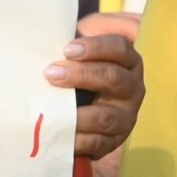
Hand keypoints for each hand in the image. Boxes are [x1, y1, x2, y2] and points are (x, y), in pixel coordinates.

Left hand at [48, 27, 143, 159]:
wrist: (85, 109)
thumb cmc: (79, 70)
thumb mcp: (81, 51)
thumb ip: (71, 42)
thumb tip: (43, 33)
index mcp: (128, 61)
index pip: (119, 48)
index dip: (95, 47)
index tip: (67, 49)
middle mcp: (133, 89)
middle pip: (113, 78)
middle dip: (81, 75)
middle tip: (50, 73)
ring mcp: (125, 117)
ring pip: (105, 116)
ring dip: (76, 113)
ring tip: (52, 111)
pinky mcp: (113, 142)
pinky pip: (97, 143)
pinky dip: (77, 140)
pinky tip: (58, 133)